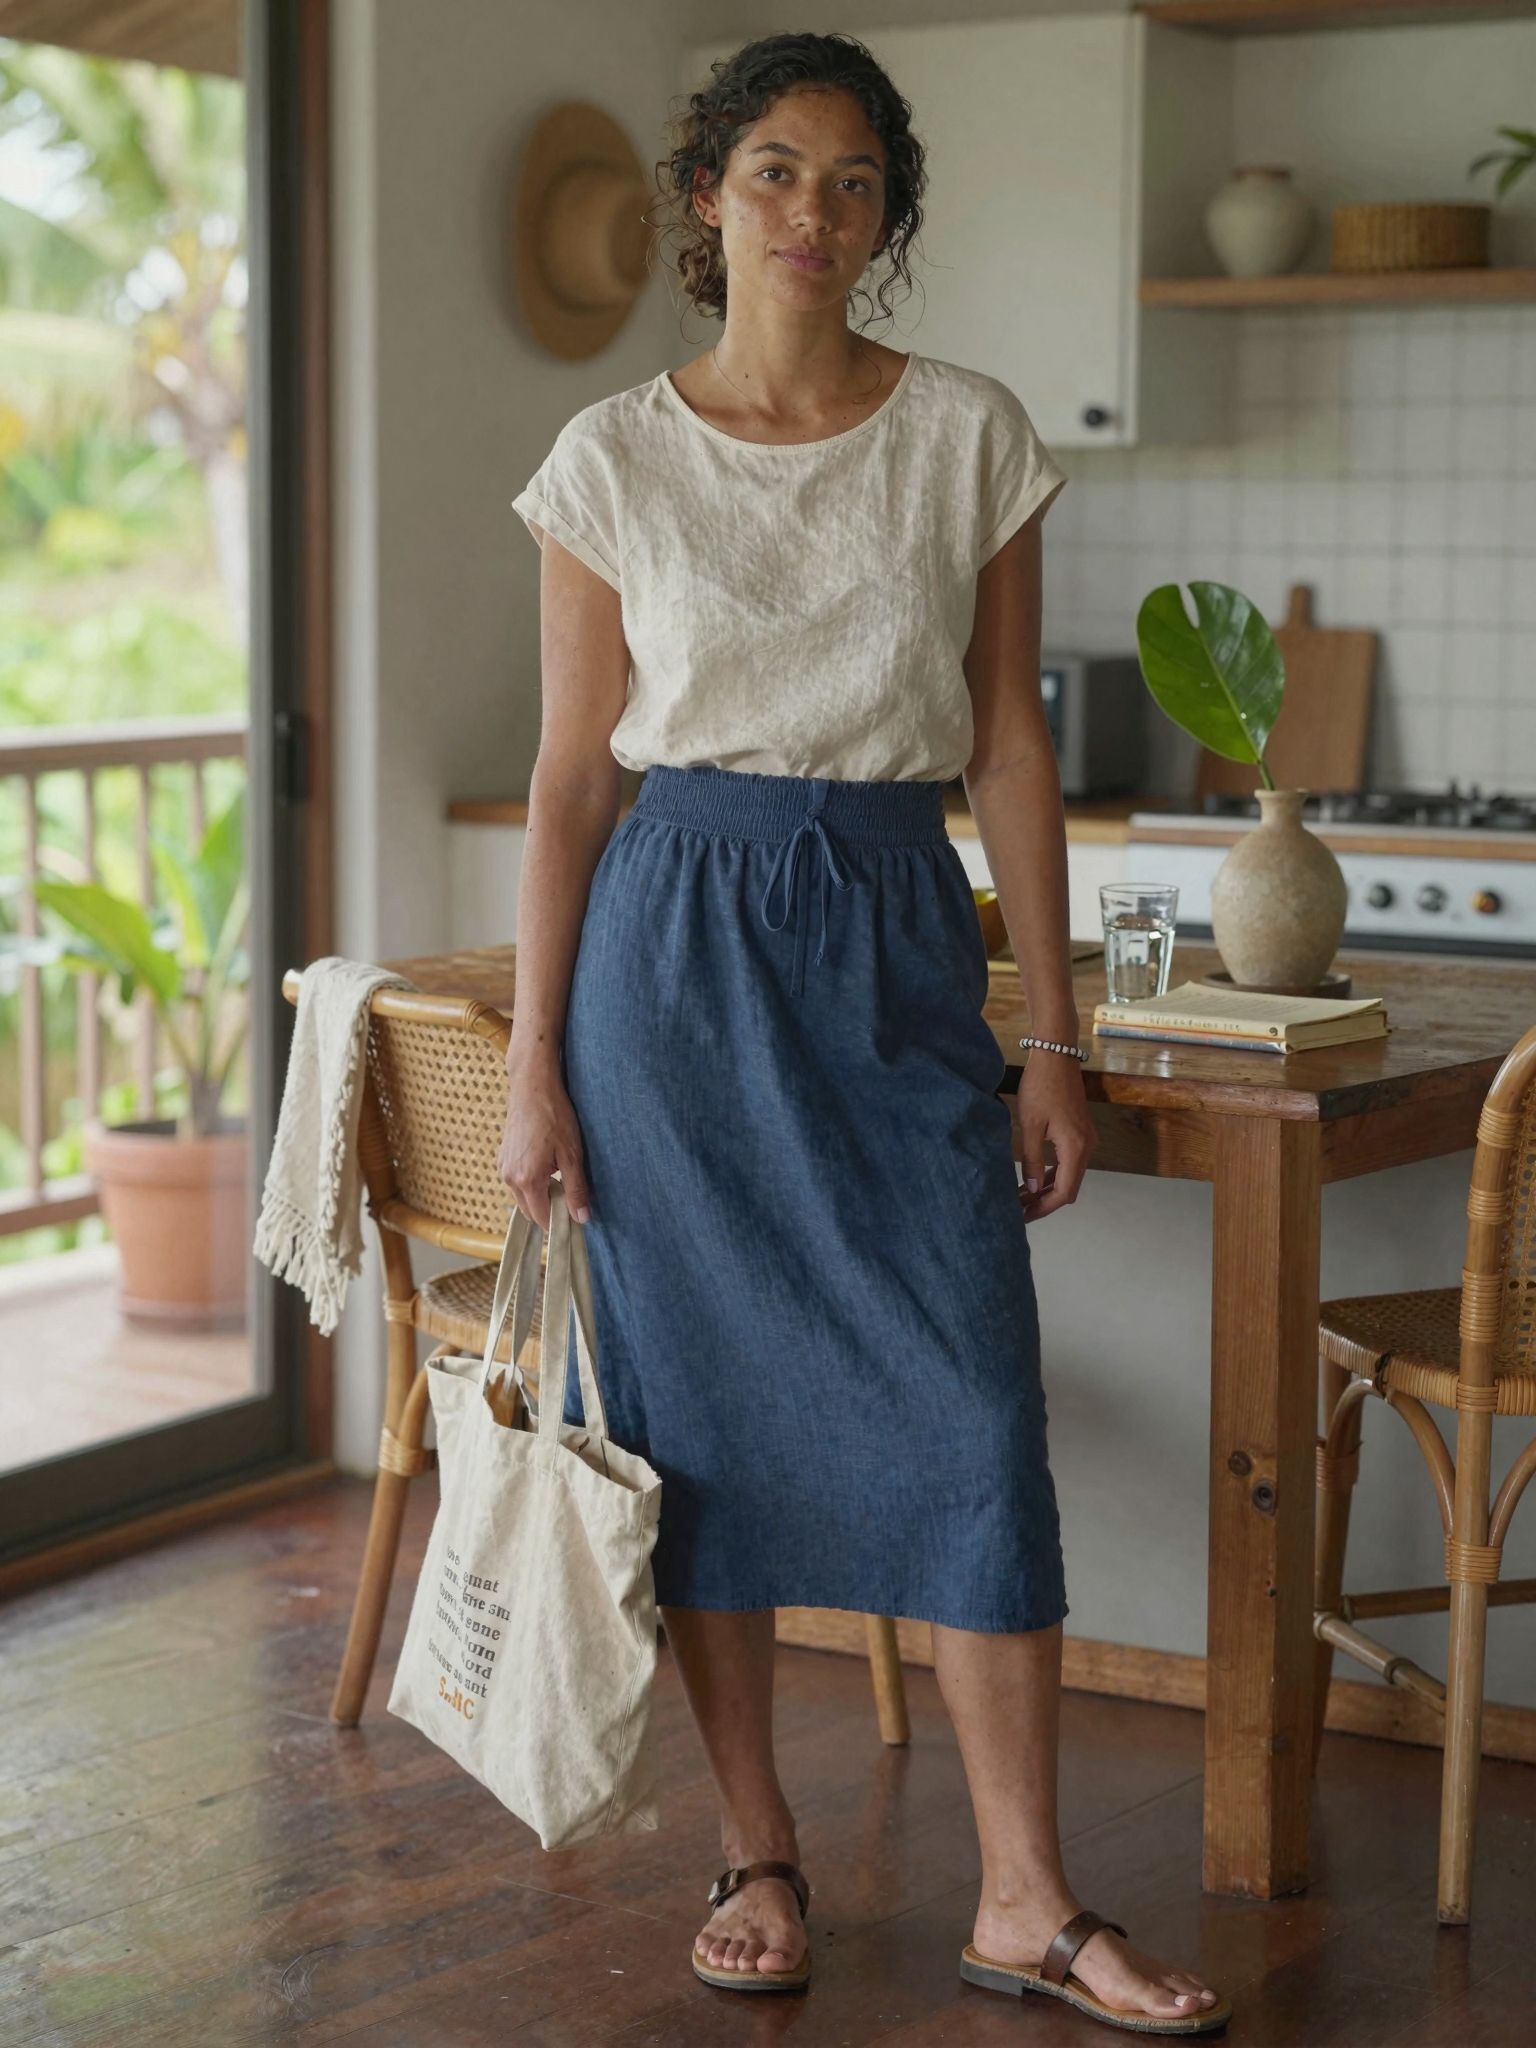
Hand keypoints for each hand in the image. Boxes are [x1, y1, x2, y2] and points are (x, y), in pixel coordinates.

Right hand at [498, 1052, 592, 1229]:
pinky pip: (515, 1181)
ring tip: (560, 1180)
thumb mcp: (572, 1155)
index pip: (541, 1218)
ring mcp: (502, 1167)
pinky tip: (547, 1168)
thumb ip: (576, 1189)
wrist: (532, 1087)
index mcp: (526, 1180)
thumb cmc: (555, 1117)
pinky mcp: (502, 1157)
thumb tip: (581, 1218)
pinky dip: (530, 1183)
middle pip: (529, 1210)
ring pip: (521, 1196)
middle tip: (570, 1201)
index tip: (574, 1222)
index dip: (558, 1224)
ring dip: (539, 1196)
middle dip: (548, 1211)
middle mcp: (509, 1177)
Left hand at [1013, 1049, 1095, 1222]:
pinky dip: (1052, 1173)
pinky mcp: (1080, 1132)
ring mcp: (1086, 1139)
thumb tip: (1031, 1190)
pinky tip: (1033, 1179)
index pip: (1064, 1192)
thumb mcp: (1030, 1126)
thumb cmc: (1040, 1088)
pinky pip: (1069, 1162)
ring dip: (1047, 1188)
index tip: (1024, 1216)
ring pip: (1069, 1176)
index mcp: (1075, 1148)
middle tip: (1019, 1210)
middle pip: (1069, 1187)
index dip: (1044, 1207)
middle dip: (1045, 1201)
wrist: (1056, 1057)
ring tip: (1022, 1198)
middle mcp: (1086, 1147)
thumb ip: (1031, 1160)